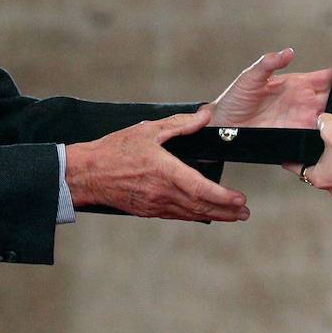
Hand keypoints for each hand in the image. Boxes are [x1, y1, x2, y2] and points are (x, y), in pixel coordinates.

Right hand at [65, 106, 249, 221]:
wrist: (86, 174)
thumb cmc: (115, 149)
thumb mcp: (148, 130)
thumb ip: (180, 124)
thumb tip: (205, 115)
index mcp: (165, 172)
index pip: (201, 189)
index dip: (223, 197)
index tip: (240, 199)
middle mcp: (162, 193)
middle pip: (201, 207)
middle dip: (226, 211)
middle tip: (245, 213)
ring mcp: (155, 205)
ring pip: (191, 214)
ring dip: (214, 216)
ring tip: (233, 217)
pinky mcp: (148, 211)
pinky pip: (177, 216)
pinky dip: (194, 216)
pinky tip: (204, 214)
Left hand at [209, 48, 331, 128]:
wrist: (223, 125)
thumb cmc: (235, 98)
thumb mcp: (250, 76)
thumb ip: (269, 63)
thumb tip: (288, 52)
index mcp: (296, 83)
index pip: (325, 77)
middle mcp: (303, 101)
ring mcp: (301, 118)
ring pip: (330, 117)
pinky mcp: (296, 134)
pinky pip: (317, 135)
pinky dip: (329, 135)